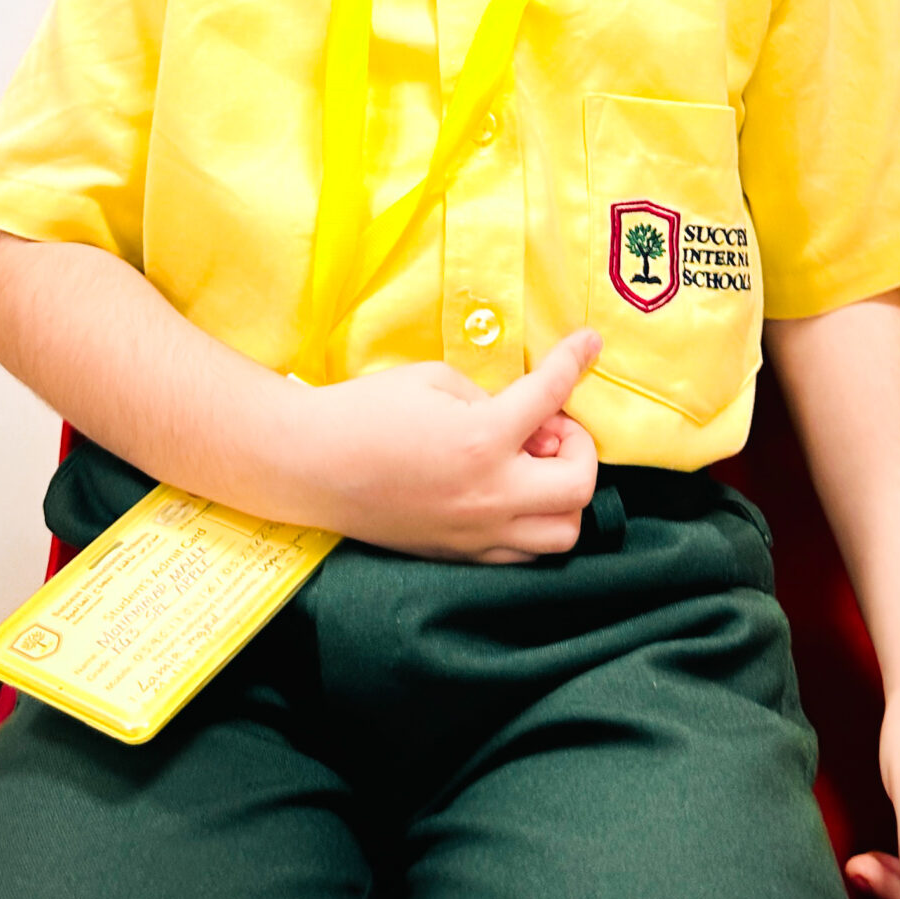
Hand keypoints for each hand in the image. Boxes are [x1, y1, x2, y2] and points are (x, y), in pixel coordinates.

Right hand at [296, 330, 601, 561]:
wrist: (310, 464)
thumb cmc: (365, 411)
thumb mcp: (433, 379)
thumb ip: (490, 396)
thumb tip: (527, 418)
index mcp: (483, 440)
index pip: (552, 396)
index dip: (576, 362)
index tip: (589, 344)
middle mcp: (490, 495)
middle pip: (580, 487)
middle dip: (579, 449)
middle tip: (549, 427)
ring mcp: (475, 532)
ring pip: (561, 534)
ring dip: (562, 495)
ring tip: (531, 466)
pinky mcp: (458, 553)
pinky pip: (522, 552)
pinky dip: (531, 522)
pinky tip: (508, 493)